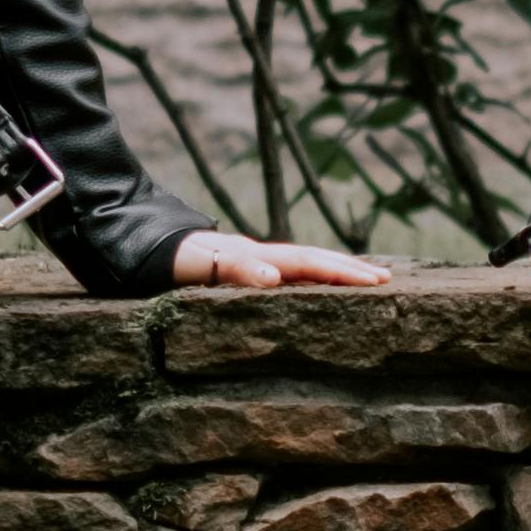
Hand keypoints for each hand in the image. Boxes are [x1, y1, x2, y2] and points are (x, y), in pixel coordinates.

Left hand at [169, 229, 392, 290]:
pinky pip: (289, 272)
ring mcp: (253, 261)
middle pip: (313, 259)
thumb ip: (232, 268)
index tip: (374, 282)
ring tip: (368, 279)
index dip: (341, 272)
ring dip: (336, 270)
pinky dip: (313, 276)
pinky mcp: (244, 269)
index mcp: (254, 256)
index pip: (307, 263)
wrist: (143, 245)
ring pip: (304, 263)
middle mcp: (259, 256)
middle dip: (351, 269)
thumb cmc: (167, 261)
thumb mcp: (194, 265)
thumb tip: (274, 276)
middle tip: (387, 281)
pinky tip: (322, 285)